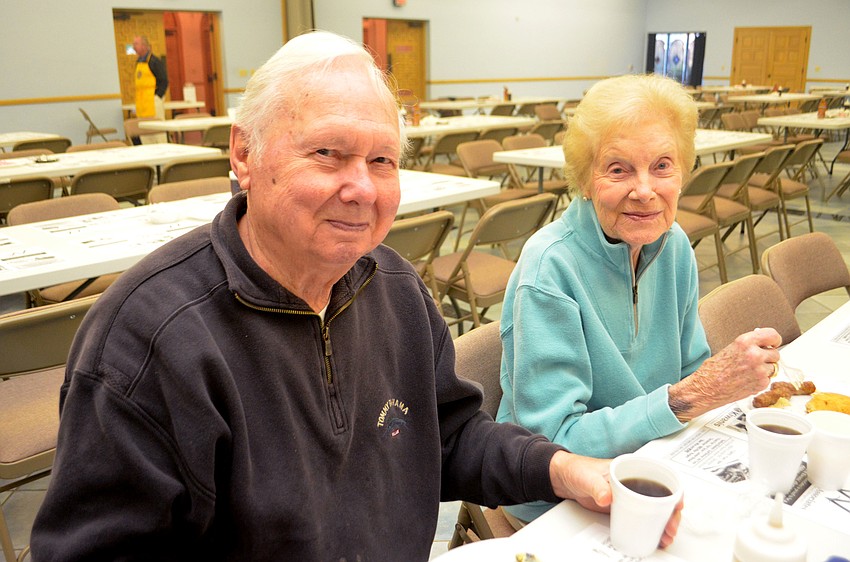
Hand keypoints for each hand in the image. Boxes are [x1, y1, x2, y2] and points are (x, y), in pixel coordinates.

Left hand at [548, 451, 683, 545]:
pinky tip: (655, 535)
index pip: (660, 475)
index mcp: (631, 466)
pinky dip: (651, 526)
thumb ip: (597, 486)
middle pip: (662, 496)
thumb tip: (607, 497)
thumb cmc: (576, 469)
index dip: (673, 489)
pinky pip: (643, 516)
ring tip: (666, 535)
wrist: (562, 479)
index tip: (678, 503)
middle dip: (671, 512)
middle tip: (671, 526)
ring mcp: (631, 494)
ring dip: (664, 522)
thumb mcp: (587, 477)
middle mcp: (634, 480)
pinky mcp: (624, 506)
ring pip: (655, 508)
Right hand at [669, 327, 781, 420]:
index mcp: (745, 342)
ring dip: (765, 369)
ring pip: (773, 367)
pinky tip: (747, 379)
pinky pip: (768, 378)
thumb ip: (748, 346)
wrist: (707, 388)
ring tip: (749, 371)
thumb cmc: (713, 371)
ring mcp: (760, 370)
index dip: (774, 340)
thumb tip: (762, 345)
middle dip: (768, 357)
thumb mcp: (730, 348)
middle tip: (757, 360)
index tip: (774, 343)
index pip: (772, 335)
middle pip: (775, 353)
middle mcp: (754, 354)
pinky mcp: (761, 383)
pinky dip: (761, 380)